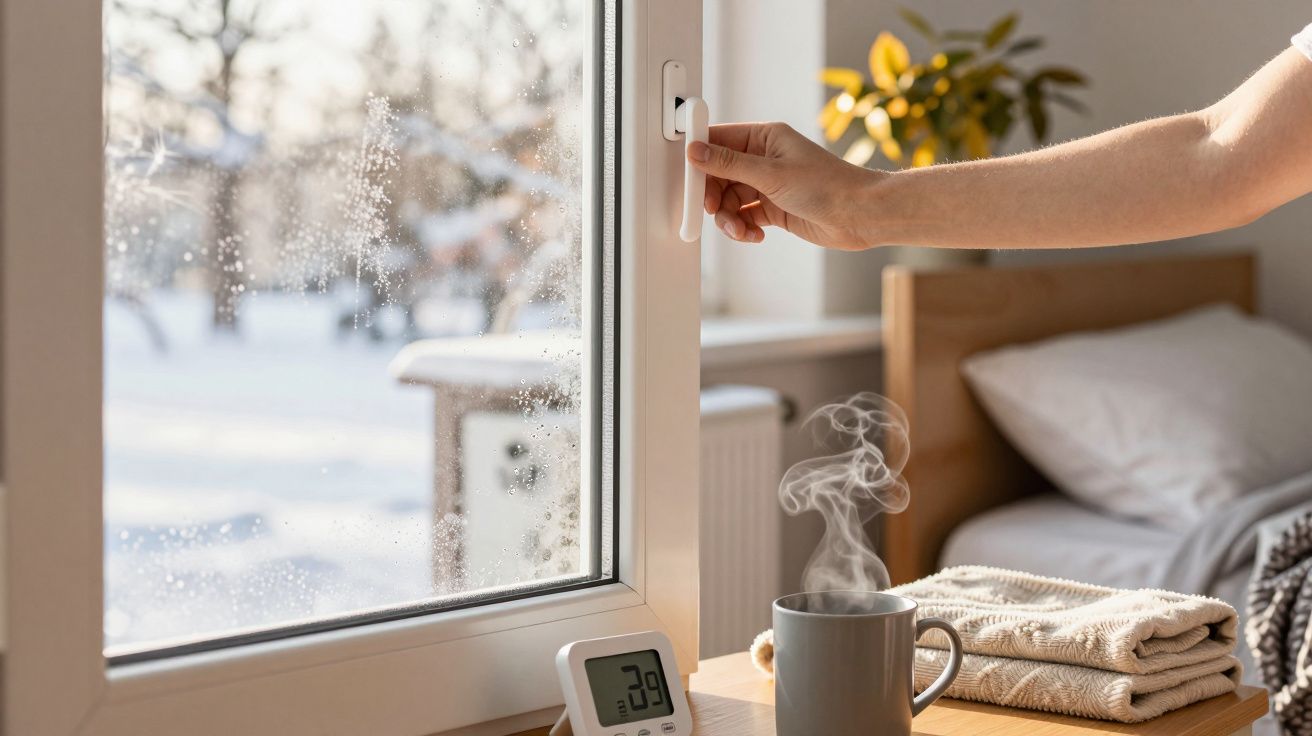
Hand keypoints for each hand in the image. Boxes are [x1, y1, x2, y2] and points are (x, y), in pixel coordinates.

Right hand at [687, 122, 886, 249]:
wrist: (860, 215)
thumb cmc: (828, 185)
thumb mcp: (772, 174)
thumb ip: (730, 164)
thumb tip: (697, 151)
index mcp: (764, 138)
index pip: (719, 140)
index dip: (700, 157)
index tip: (686, 175)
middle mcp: (764, 159)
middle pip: (719, 175)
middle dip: (714, 196)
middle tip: (711, 211)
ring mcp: (768, 184)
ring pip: (730, 200)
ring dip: (729, 218)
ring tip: (740, 230)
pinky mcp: (773, 208)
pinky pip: (745, 217)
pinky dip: (744, 228)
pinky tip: (754, 235)